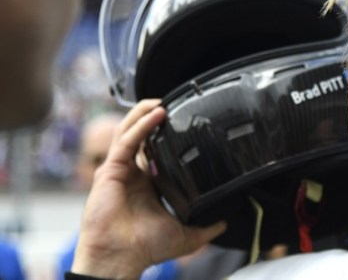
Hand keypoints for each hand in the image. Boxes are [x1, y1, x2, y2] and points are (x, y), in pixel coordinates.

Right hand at [71, 99, 226, 277]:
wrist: (121, 258)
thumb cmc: (145, 248)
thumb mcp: (185, 234)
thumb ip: (207, 227)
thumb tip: (227, 221)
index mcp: (147, 182)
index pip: (154, 148)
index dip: (165, 132)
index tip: (183, 120)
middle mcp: (132, 172)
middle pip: (139, 133)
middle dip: (152, 115)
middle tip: (172, 102)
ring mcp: (119, 169)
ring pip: (128, 130)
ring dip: (144, 112)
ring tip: (161, 100)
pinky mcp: (110, 170)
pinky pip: (126, 140)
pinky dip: (141, 125)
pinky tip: (156, 114)